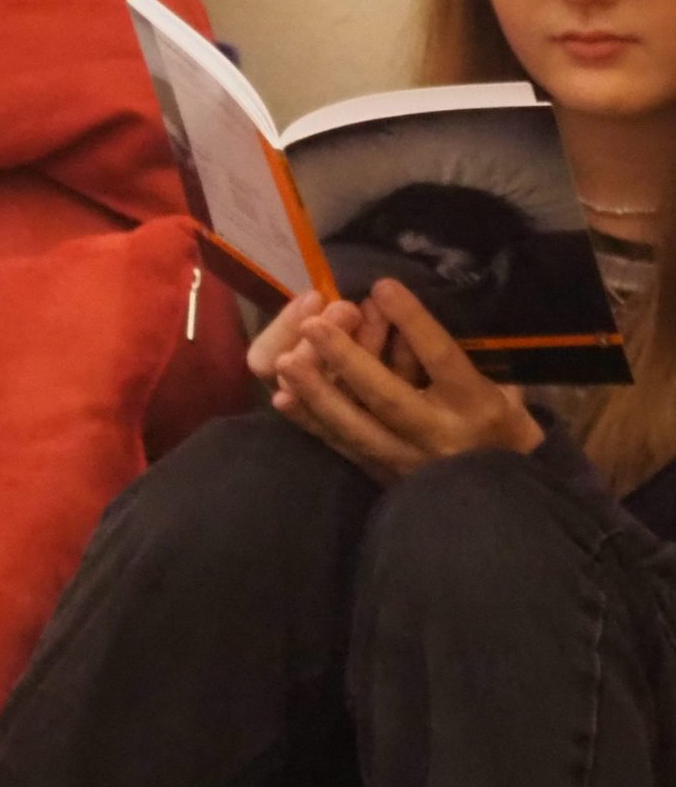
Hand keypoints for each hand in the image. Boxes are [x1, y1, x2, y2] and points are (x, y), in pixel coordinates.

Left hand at [269, 279, 542, 481]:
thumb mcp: (504, 390)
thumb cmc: (503, 429)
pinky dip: (310, 421)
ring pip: (356, 427)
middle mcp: (439, 434)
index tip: (383, 286)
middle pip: (388, 397)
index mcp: (478, 405)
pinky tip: (282, 398)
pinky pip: (341, 445)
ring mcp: (407, 460)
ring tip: (286, 361)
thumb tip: (409, 313)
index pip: (442, 359)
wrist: (502, 500)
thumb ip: (465, 355)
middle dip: (348, 359)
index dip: (413, 323)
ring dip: (318, 393)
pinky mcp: (382, 475)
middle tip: (314, 324)